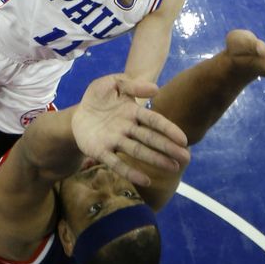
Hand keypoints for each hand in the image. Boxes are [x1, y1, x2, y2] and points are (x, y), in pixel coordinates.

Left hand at [71, 74, 188, 186]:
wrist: (78, 112)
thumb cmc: (99, 97)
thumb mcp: (112, 83)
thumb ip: (132, 85)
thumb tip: (155, 89)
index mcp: (132, 112)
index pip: (153, 120)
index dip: (168, 129)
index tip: (183, 139)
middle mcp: (127, 128)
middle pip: (150, 138)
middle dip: (168, 148)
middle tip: (186, 158)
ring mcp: (115, 141)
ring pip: (137, 151)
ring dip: (155, 159)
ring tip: (173, 167)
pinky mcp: (100, 151)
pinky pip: (116, 163)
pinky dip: (130, 172)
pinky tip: (145, 180)